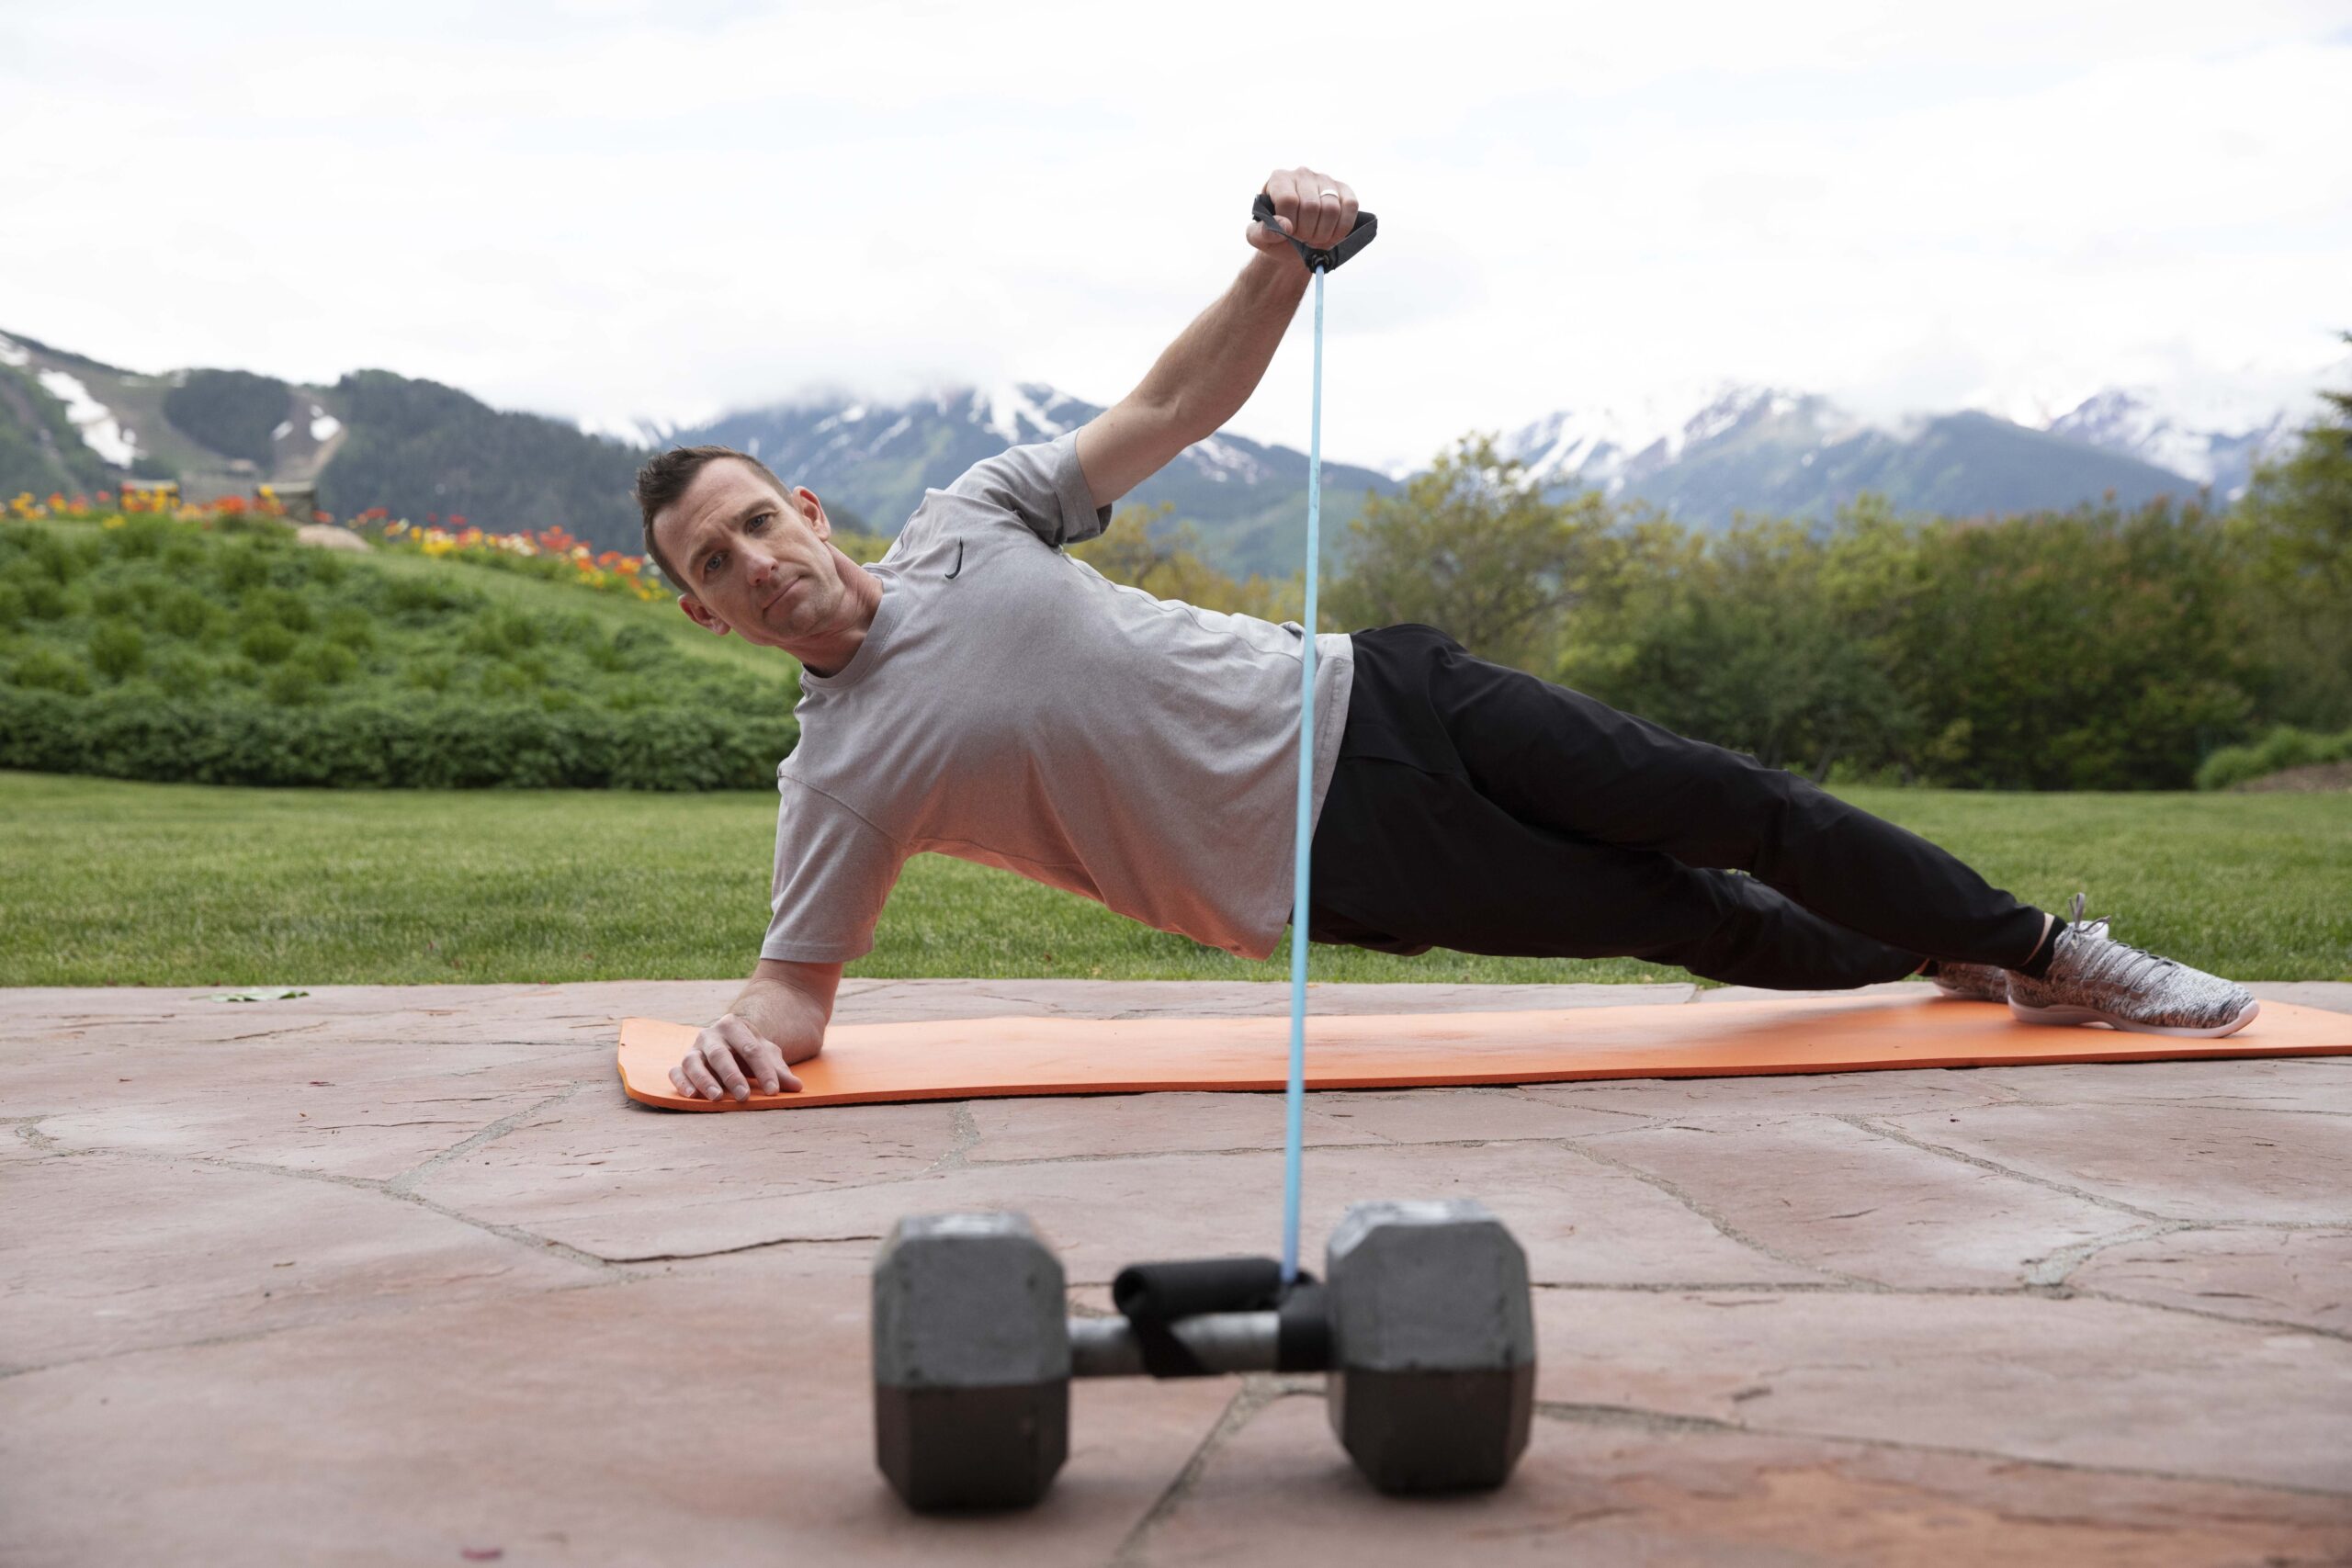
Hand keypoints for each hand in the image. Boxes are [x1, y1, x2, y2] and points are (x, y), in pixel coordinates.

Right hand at [670, 1012, 803, 1101]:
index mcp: (734, 1025)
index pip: (751, 1049)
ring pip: (694, 1062)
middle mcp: (710, 1035)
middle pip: (721, 1055)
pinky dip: (681, 1083)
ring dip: (704, 1080)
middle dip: (733, 1076)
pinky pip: (676, 1072)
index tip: (773, 1091)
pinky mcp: (682, 1064)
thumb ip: (780, 1071)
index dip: (764, 1071)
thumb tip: (797, 1087)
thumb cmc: (749, 1052)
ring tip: (717, 1098)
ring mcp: (694, 1049)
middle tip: (744, 1096)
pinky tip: (692, 1095)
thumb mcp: (767, 1056)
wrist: (728, 1042)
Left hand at [1246, 166, 1358, 256]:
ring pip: (1332, 208)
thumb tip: (1283, 225)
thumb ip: (1263, 232)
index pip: (1288, 200)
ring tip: (1315, 238)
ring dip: (1324, 233)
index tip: (1289, 234)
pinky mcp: (1344, 190)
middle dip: (1307, 232)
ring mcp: (1325, 180)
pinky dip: (1343, 227)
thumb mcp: (1259, 238)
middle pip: (1311, 206)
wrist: (1295, 242)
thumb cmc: (1276, 236)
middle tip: (1303, 239)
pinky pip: (1350, 206)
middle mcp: (1302, 174)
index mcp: (1279, 179)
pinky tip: (1332, 235)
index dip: (1291, 224)